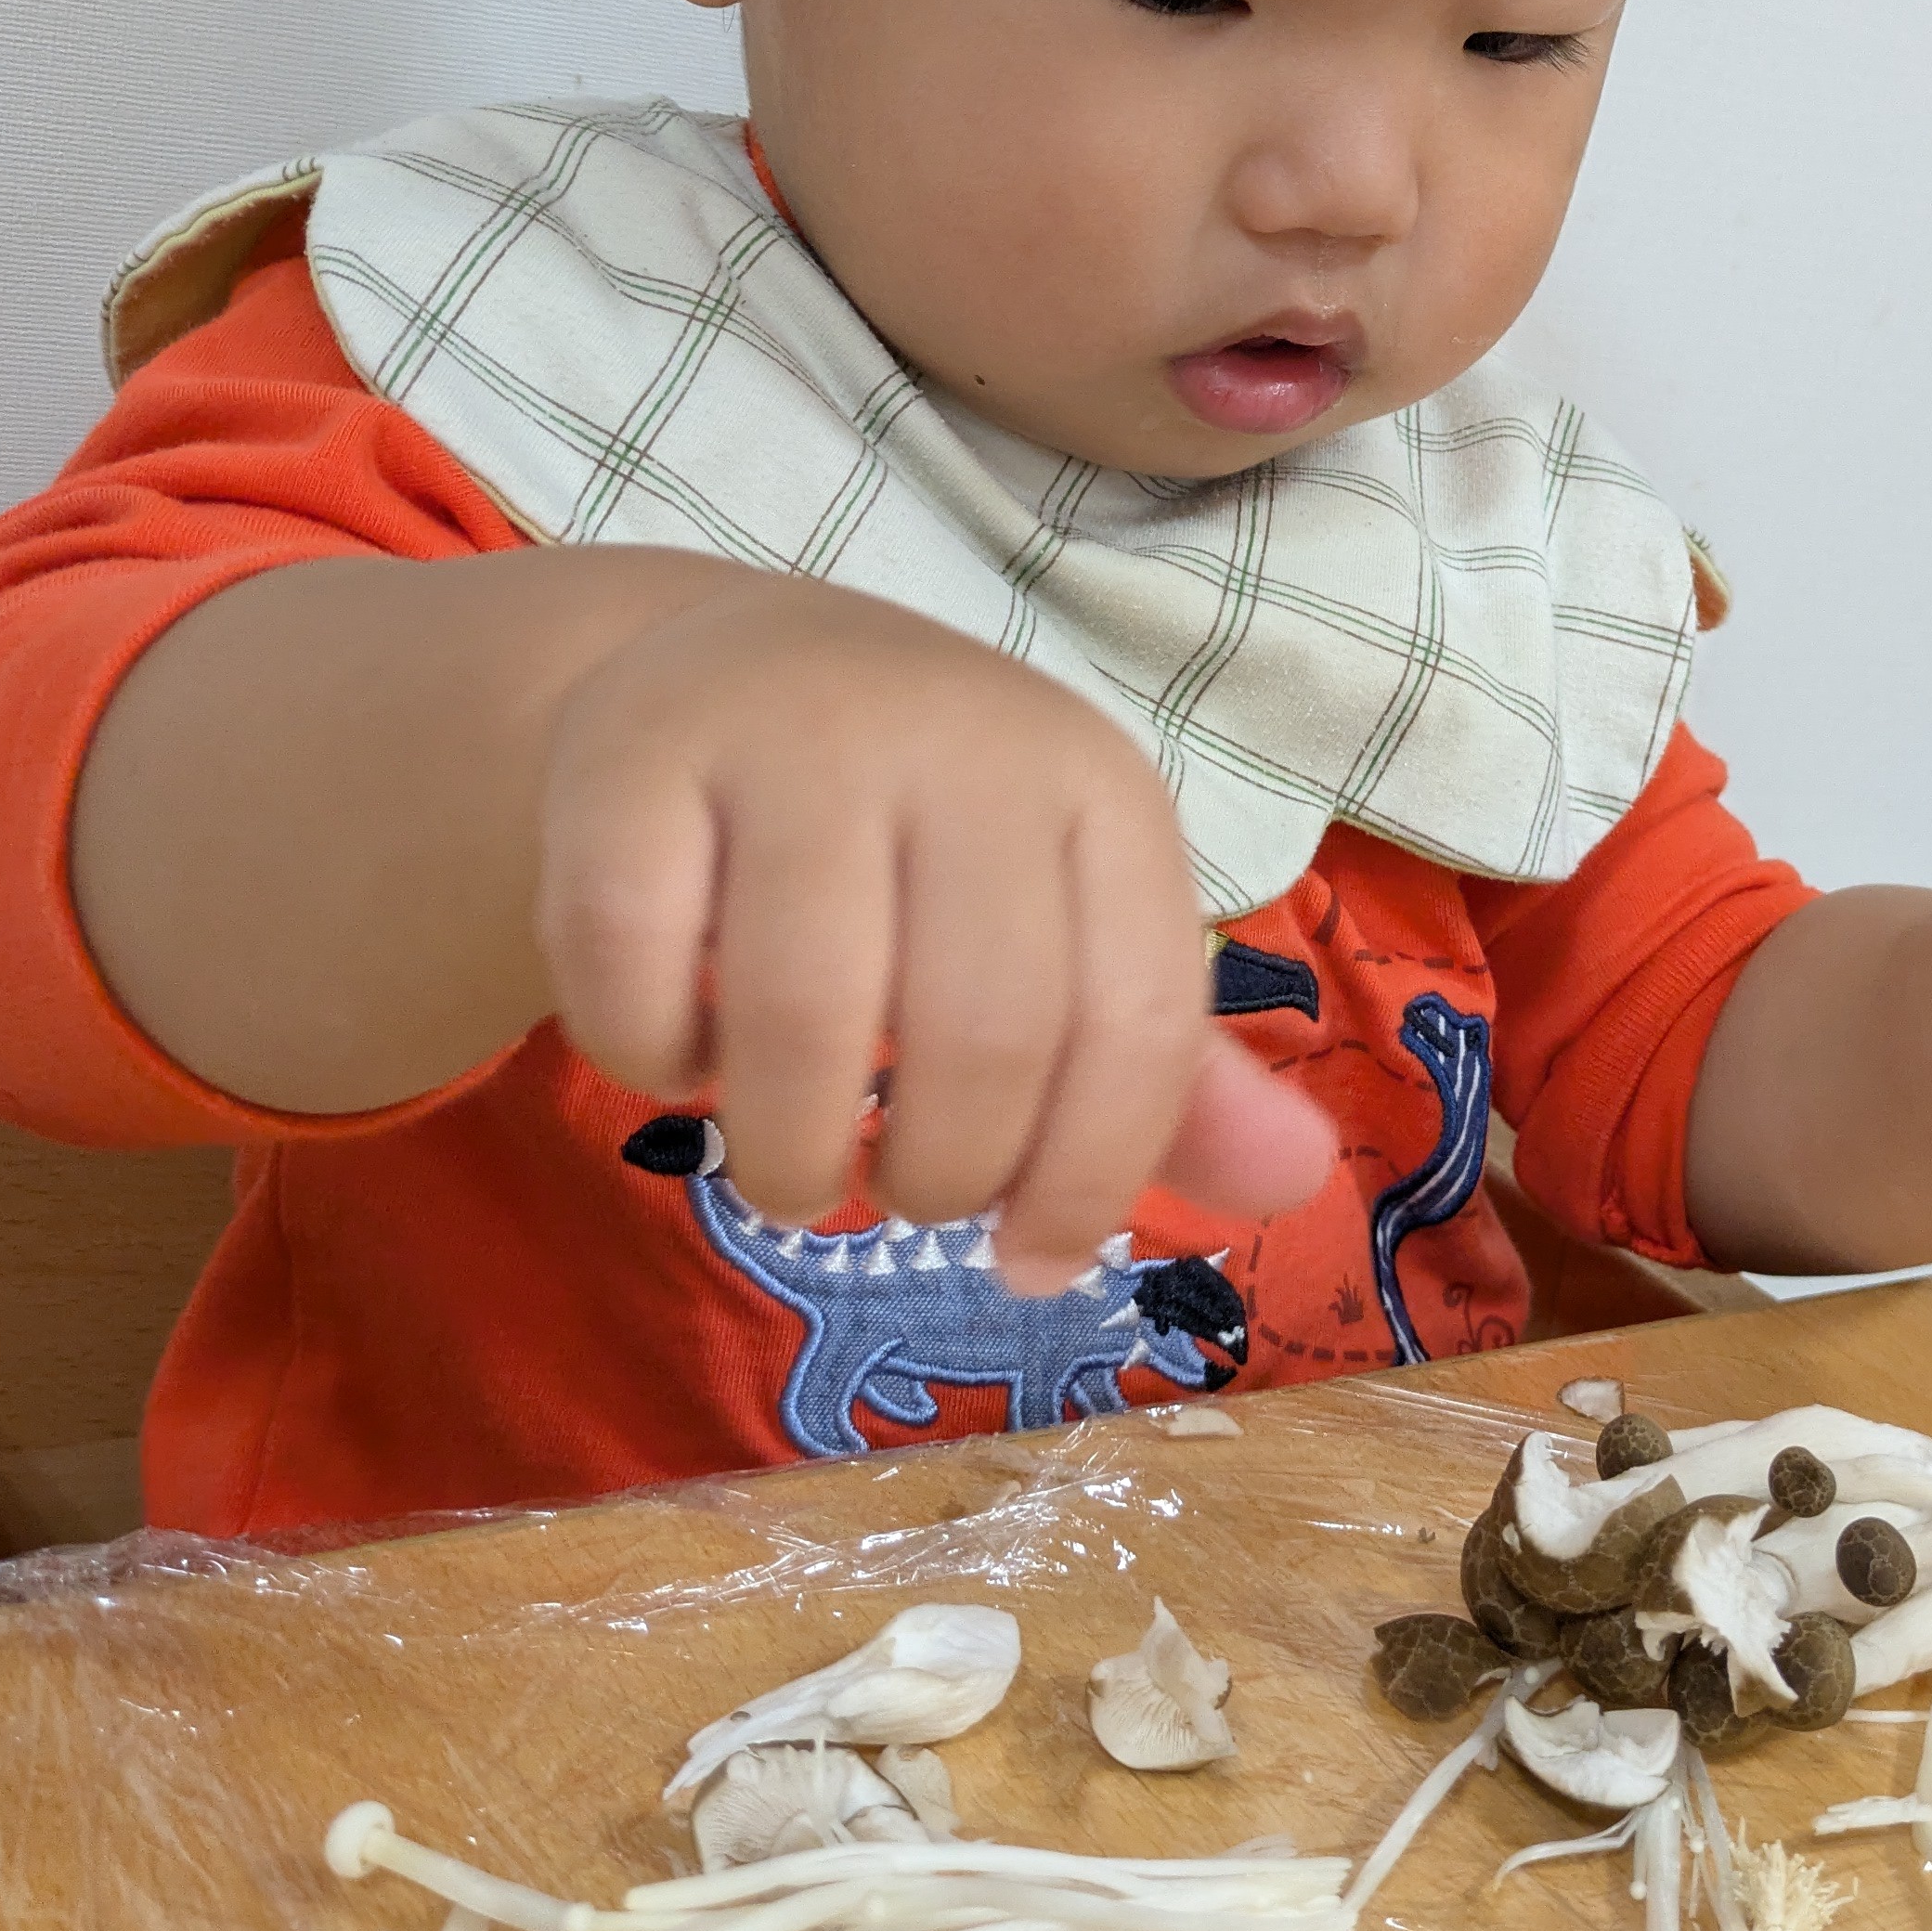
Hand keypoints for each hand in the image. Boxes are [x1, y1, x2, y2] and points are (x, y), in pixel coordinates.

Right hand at [535, 578, 1332, 1274]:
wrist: (734, 668)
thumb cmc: (929, 837)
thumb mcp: (1067, 920)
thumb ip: (1166, 1068)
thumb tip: (1300, 1181)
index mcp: (1097, 788)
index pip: (1134, 1024)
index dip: (1087, 1180)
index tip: (1032, 1262)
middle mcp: (963, 738)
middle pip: (979, 1034)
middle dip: (938, 1179)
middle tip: (895, 1198)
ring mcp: (792, 734)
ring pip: (804, 1017)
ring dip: (792, 1155)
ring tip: (792, 1164)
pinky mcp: (632, 752)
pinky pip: (633, 971)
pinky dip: (650, 1061)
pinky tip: (678, 1054)